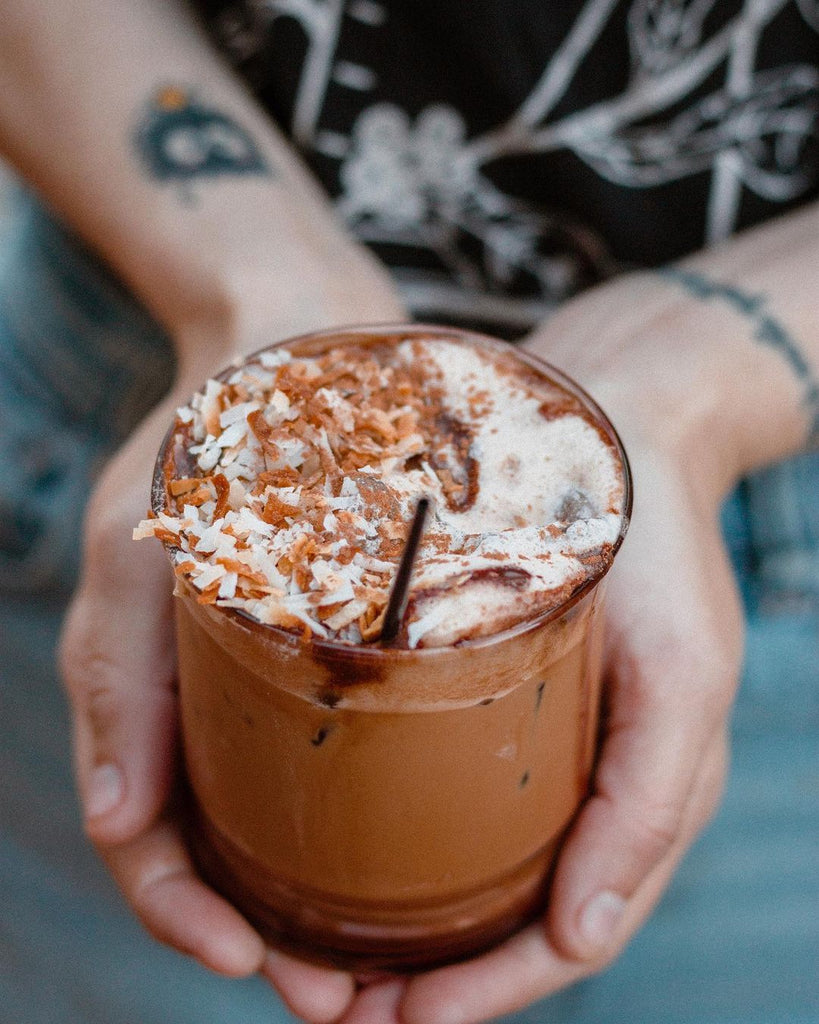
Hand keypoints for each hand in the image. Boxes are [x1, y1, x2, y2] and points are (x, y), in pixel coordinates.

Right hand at [59, 278, 405, 1023]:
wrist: (291, 355)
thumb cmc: (208, 449)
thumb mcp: (140, 548)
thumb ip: (119, 676)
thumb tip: (118, 822)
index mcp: (144, 691)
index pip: (147, 841)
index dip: (182, 917)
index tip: (250, 964)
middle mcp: (206, 705)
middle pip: (223, 858)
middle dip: (270, 938)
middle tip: (344, 996)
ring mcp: (264, 687)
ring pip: (279, 830)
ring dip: (320, 907)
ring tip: (387, 963)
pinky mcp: (321, 660)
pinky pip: (326, 767)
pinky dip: (354, 831)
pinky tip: (412, 859)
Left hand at [333, 273, 746, 1022]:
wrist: (620, 428)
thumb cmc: (657, 549)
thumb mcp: (682, 670)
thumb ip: (650, 806)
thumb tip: (580, 942)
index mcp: (631, 794)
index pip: (559, 934)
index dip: (485, 994)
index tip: (397, 1021)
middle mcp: (573, 780)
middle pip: (497, 915)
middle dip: (420, 977)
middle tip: (330, 1003)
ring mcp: (528, 737)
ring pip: (461, 866)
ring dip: (393, 923)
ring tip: (310, 953)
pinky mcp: (483, 689)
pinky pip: (440, 786)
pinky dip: (391, 839)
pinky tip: (327, 846)